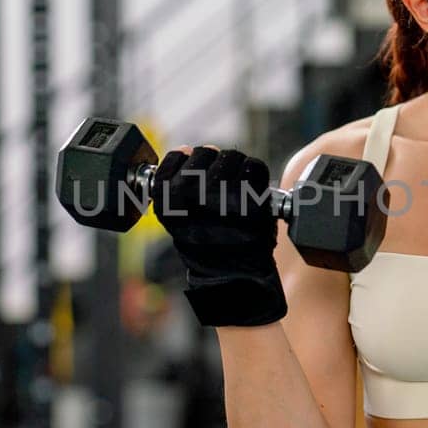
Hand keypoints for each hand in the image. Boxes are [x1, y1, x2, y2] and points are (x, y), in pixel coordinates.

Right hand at [148, 145, 286, 326]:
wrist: (234, 277)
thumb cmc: (205, 247)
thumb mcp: (175, 220)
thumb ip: (174, 185)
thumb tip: (184, 150)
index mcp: (172, 207)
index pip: (176, 159)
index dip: (181, 159)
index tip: (186, 167)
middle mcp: (198, 202)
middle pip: (204, 154)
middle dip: (208, 160)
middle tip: (212, 174)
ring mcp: (229, 202)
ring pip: (230, 157)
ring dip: (230, 163)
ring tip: (230, 182)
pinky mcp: (255, 204)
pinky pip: (253, 167)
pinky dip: (251, 171)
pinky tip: (246, 186)